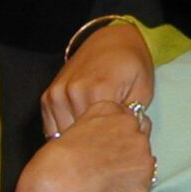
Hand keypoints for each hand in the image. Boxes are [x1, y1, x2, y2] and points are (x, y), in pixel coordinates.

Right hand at [9, 100, 154, 191]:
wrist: (56, 189)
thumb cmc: (51, 170)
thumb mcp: (69, 142)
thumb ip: (91, 139)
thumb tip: (104, 151)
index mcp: (103, 108)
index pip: (128, 117)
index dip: (115, 144)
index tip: (99, 160)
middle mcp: (125, 123)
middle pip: (140, 141)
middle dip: (124, 162)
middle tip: (97, 180)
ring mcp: (138, 146)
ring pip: (141, 167)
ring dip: (125, 184)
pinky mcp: (146, 171)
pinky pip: (140, 190)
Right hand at [42, 21, 156, 136]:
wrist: (112, 41)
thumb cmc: (132, 66)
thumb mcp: (142, 91)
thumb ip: (131, 119)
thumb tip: (121, 143)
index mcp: (98, 90)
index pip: (99, 136)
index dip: (110, 147)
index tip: (117, 149)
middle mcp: (72, 92)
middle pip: (79, 139)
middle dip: (93, 146)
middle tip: (106, 145)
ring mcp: (57, 94)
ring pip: (64, 137)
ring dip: (77, 141)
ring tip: (94, 138)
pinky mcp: (48, 97)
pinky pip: (52, 129)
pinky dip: (65, 135)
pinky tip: (81, 131)